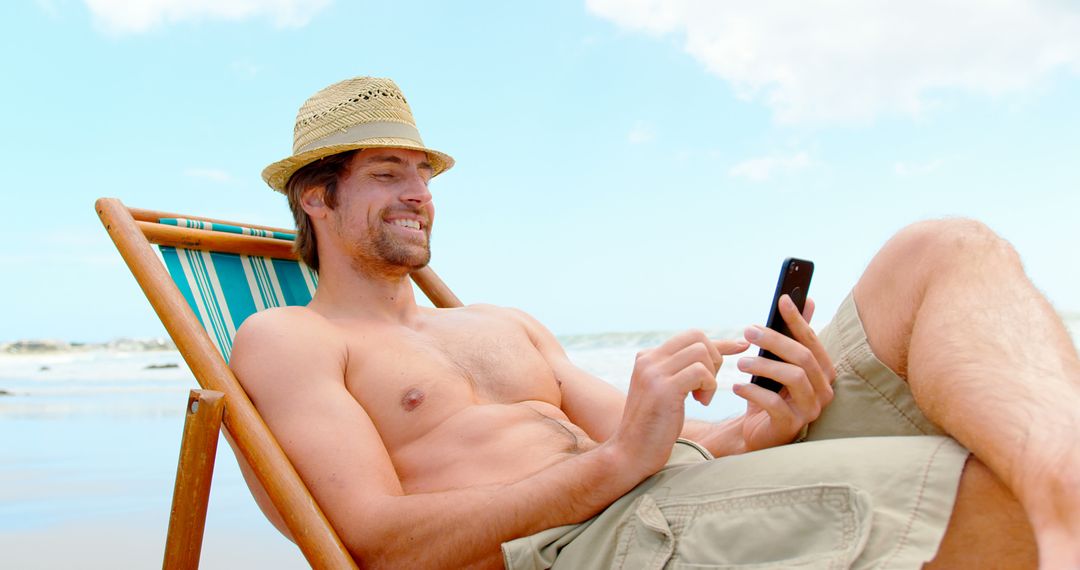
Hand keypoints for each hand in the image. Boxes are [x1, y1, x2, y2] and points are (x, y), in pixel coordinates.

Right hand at [609, 330, 748, 477]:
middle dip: (714, 359)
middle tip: (707, 386)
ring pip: (701, 353)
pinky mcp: (664, 388)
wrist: (631, 453)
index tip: (740, 346)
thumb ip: (683, 370)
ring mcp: (654, 372)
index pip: (690, 336)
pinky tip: (700, 403)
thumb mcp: (667, 390)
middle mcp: (648, 359)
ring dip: (711, 376)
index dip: (718, 343)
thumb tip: (719, 351)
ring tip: (701, 397)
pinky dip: (709, 387)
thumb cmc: (654, 427)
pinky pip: (701, 372)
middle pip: (697, 337)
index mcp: (647, 357)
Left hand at [734, 295, 835, 451]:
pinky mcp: (792, 426)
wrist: (756, 433)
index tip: (781, 300)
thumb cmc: (770, 394)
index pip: (812, 342)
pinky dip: (753, 391)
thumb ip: (793, 335)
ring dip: (765, 365)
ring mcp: (811, 410)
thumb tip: (806, 299)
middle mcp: (824, 391)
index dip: (797, 320)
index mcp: (823, 372)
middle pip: (803, 357)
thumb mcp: (779, 363)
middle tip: (749, 330)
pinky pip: (775, 403)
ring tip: (742, 362)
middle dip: (775, 340)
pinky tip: (738, 386)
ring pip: (794, 377)